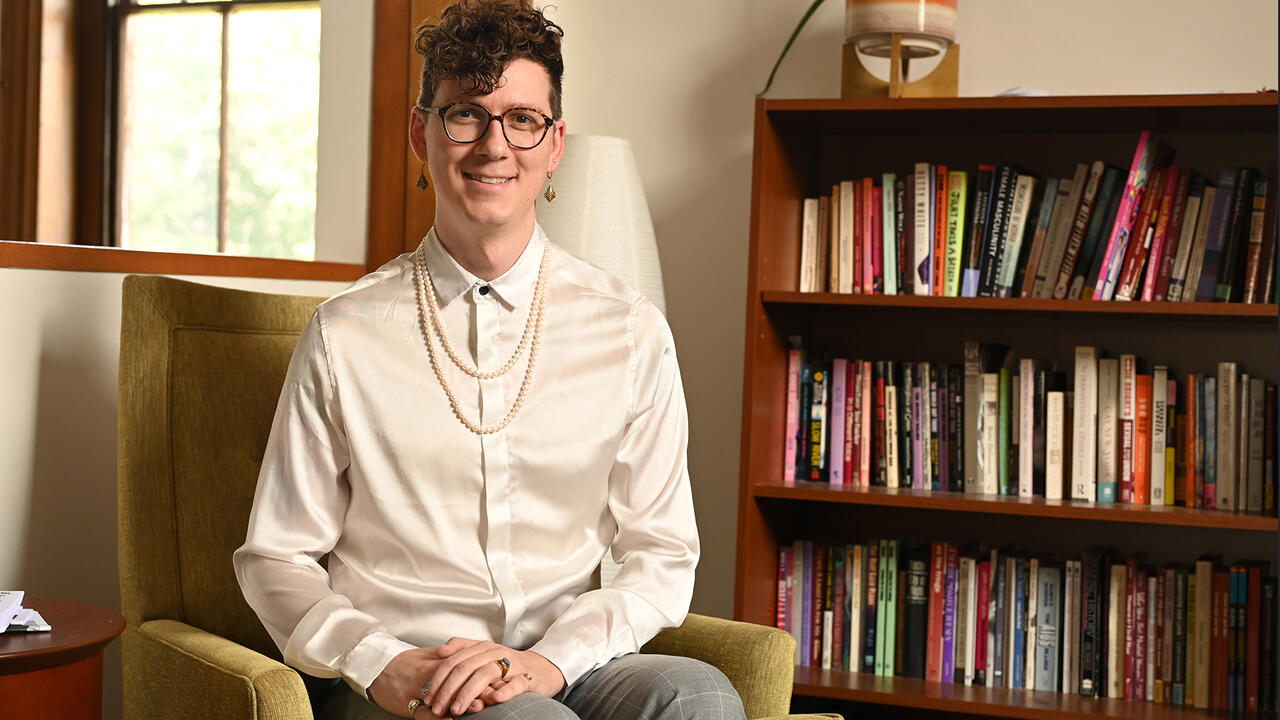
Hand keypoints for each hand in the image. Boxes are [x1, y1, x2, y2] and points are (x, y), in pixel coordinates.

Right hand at [367, 647, 484, 717]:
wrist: (374, 668)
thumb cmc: (404, 662)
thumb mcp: (426, 654)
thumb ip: (449, 656)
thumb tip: (474, 658)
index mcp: (434, 660)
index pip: (461, 665)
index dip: (479, 672)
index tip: (496, 678)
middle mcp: (426, 674)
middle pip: (454, 680)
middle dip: (474, 688)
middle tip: (493, 695)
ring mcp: (415, 689)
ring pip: (440, 696)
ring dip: (459, 702)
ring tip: (477, 707)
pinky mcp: (405, 704)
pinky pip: (422, 713)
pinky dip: (436, 718)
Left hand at [424, 638, 565, 717]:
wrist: (541, 669)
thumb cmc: (507, 665)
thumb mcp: (483, 654)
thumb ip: (463, 648)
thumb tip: (440, 651)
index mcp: (482, 647)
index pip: (454, 660)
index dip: (438, 678)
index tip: (428, 696)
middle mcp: (495, 652)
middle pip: (466, 667)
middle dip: (448, 689)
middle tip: (437, 708)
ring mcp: (512, 664)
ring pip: (486, 674)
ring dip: (468, 692)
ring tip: (457, 709)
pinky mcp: (527, 678)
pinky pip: (516, 684)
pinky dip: (505, 691)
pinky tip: (494, 698)